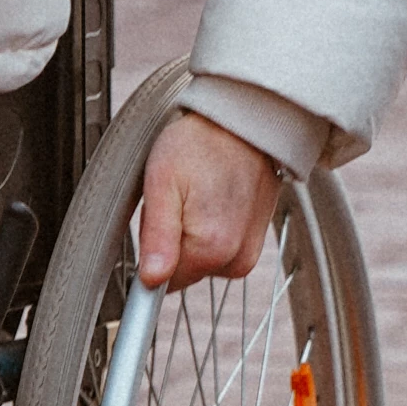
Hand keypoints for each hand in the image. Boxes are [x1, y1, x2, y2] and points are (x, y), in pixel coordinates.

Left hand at [135, 110, 277, 283]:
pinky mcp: (255, 240)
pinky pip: (220, 249)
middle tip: (176, 199)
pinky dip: (211, 228)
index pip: (165, 284)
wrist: (244, 121)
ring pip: (201, 260)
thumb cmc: (201, 142)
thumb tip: (150, 280)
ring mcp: (249, 250)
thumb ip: (157, 237)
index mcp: (212, 247)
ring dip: (192, 235)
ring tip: (195, 194)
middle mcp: (236, 257)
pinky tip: (211, 198)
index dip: (152, 259)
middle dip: (172, 241)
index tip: (153, 230)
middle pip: (184, 271)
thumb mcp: (162, 182)